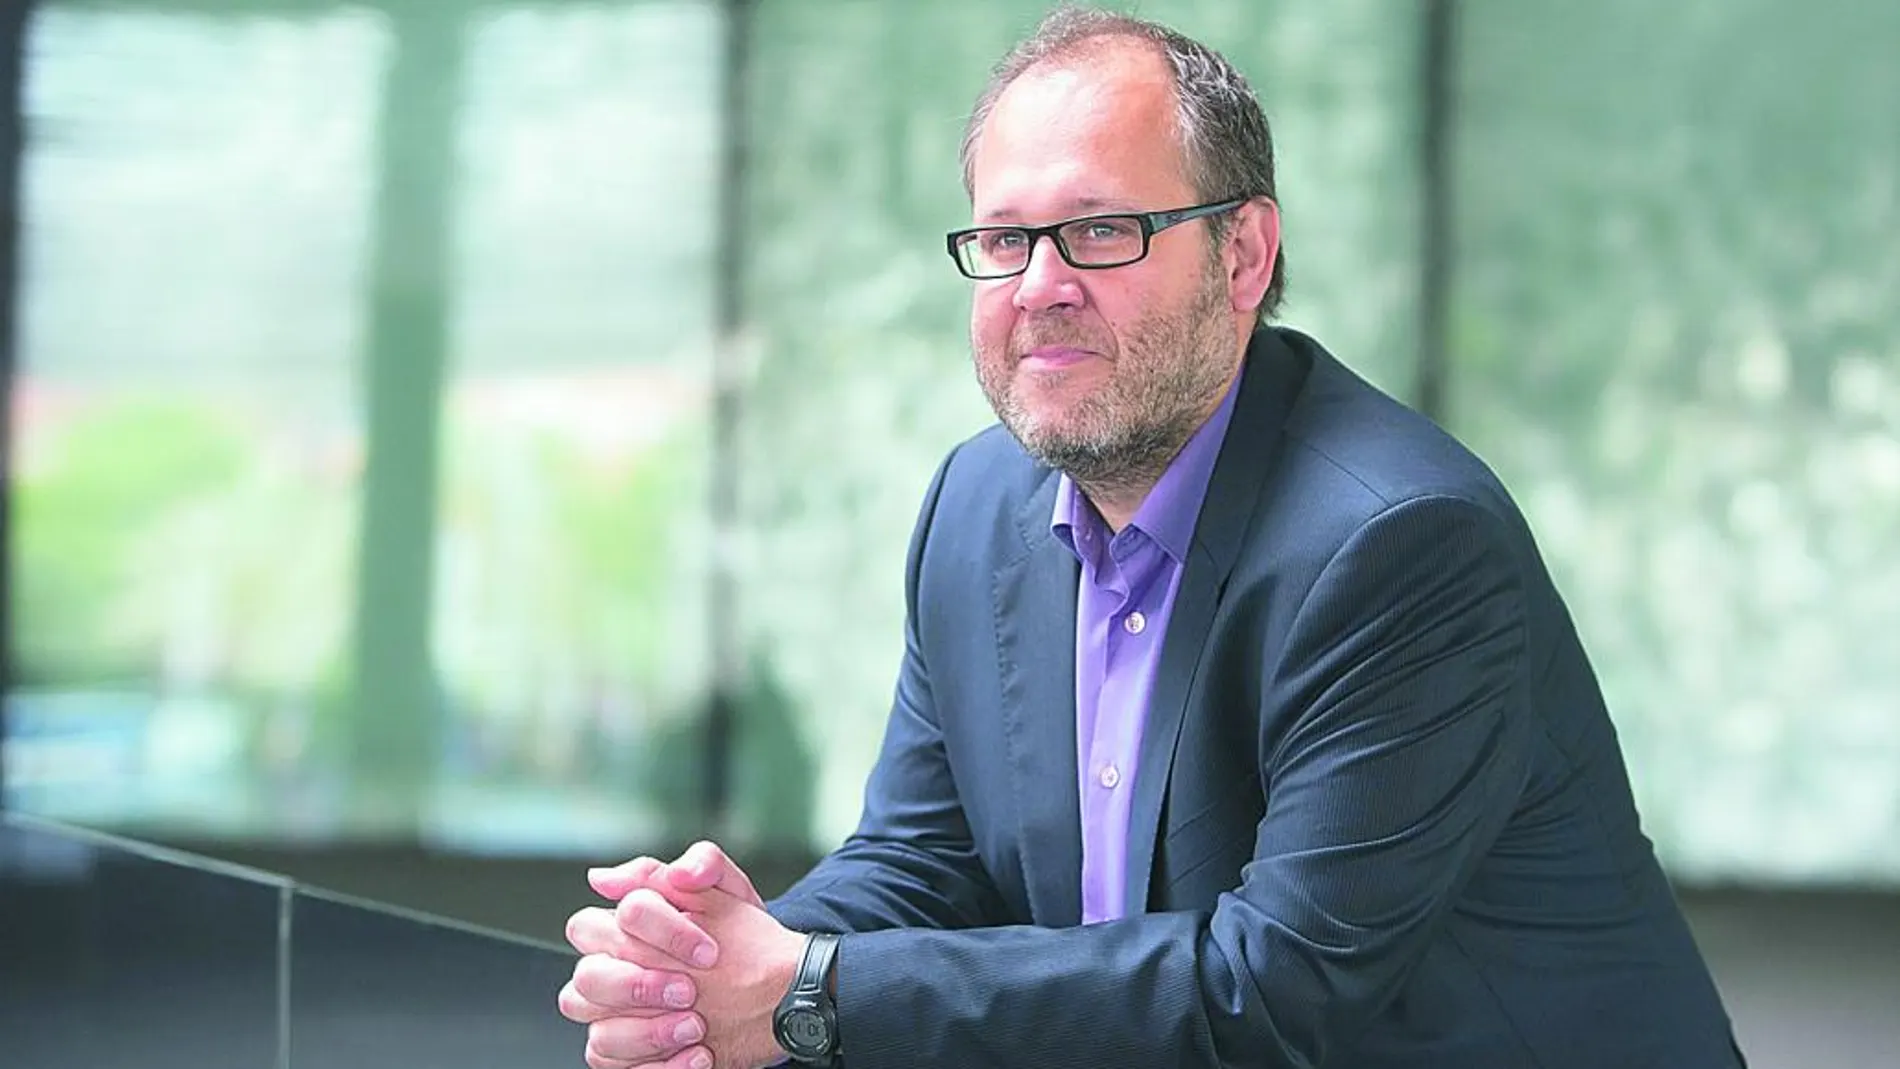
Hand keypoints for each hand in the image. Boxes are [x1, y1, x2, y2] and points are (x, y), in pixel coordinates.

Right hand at [561, 844, 793, 1068]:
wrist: (775, 987)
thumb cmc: (743, 936)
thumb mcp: (731, 892)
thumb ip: (695, 865)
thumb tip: (619, 873)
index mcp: (624, 928)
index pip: (599, 922)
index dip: (657, 934)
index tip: (708, 950)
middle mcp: (611, 972)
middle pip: (587, 978)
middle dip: (640, 987)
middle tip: (690, 991)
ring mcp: (614, 1018)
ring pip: (599, 1032)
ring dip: (650, 1034)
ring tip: (698, 1028)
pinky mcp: (628, 1057)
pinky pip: (617, 1068)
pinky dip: (661, 1067)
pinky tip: (698, 1055)